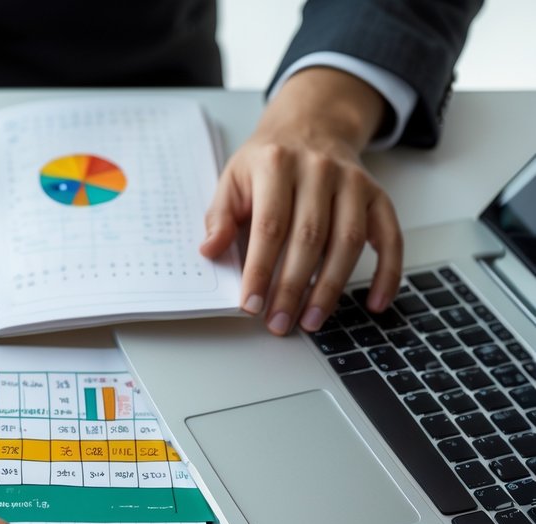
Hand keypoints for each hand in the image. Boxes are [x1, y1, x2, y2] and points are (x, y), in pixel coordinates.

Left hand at [201, 67, 403, 334]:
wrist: (311, 125)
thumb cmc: (267, 162)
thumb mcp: (233, 178)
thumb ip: (220, 217)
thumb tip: (210, 251)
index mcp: (276, 164)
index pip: (269, 227)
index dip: (260, 270)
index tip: (251, 304)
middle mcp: (319, 170)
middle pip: (309, 238)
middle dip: (293, 287)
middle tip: (279, 323)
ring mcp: (353, 182)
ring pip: (348, 241)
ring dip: (330, 288)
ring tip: (312, 321)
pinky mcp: (377, 195)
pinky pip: (390, 236)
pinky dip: (387, 273)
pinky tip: (373, 304)